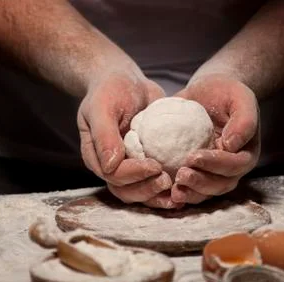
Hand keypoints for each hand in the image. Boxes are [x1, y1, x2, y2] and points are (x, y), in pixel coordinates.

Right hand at [77, 60, 176, 207]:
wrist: (127, 83)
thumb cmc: (110, 90)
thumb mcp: (102, 107)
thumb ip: (104, 135)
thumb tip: (110, 165)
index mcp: (97, 157)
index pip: (114, 175)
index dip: (134, 175)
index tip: (155, 165)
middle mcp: (112, 167)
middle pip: (126, 191)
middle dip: (147, 190)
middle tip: (168, 180)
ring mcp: (130, 167)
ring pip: (141, 193)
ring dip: (158, 196)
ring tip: (178, 191)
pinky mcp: (147, 164)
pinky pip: (156, 181)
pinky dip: (169, 189)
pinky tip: (186, 188)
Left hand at [171, 74, 259, 204]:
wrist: (208, 94)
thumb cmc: (226, 93)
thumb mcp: (240, 97)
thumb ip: (244, 120)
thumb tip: (231, 145)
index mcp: (245, 153)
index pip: (234, 165)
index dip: (216, 164)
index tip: (194, 156)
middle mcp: (230, 169)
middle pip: (220, 185)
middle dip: (201, 183)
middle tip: (181, 175)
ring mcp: (213, 174)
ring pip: (205, 192)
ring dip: (190, 192)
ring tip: (173, 187)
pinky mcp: (196, 174)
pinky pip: (189, 188)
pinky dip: (179, 191)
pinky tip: (164, 189)